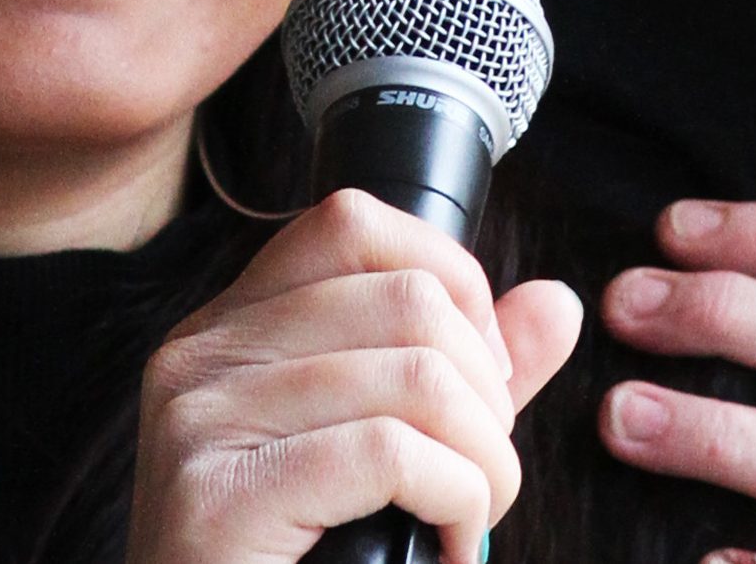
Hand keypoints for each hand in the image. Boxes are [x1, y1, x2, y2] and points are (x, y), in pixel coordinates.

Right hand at [129, 191, 583, 563]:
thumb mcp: (390, 457)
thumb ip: (466, 377)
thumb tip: (555, 303)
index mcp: (232, 331)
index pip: (354, 224)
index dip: (451, 280)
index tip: (484, 374)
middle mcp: (201, 358)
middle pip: (407, 299)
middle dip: (487, 395)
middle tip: (477, 476)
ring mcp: (200, 423)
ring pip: (416, 377)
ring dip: (482, 464)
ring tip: (464, 520)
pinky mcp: (218, 498)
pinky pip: (391, 452)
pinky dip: (455, 502)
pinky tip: (445, 547)